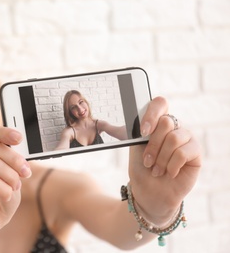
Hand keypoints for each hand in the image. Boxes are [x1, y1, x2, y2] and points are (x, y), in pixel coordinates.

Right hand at [0, 126, 31, 243]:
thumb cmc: (1, 195)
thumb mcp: (12, 174)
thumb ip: (13, 161)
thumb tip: (22, 152)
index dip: (5, 133)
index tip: (19, 139)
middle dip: (15, 160)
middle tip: (26, 173)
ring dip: (11, 176)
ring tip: (15, 187)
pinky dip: (5, 189)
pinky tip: (6, 195)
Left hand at [128, 97, 201, 222]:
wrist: (149, 192)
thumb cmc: (141, 169)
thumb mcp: (130, 147)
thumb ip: (120, 132)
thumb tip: (101, 123)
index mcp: (158, 122)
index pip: (160, 104)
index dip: (152, 115)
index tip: (142, 131)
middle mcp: (174, 127)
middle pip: (166, 122)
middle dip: (152, 145)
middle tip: (147, 161)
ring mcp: (187, 138)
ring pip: (174, 138)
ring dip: (160, 158)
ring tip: (156, 170)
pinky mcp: (196, 152)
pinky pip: (183, 152)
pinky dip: (171, 165)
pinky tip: (169, 173)